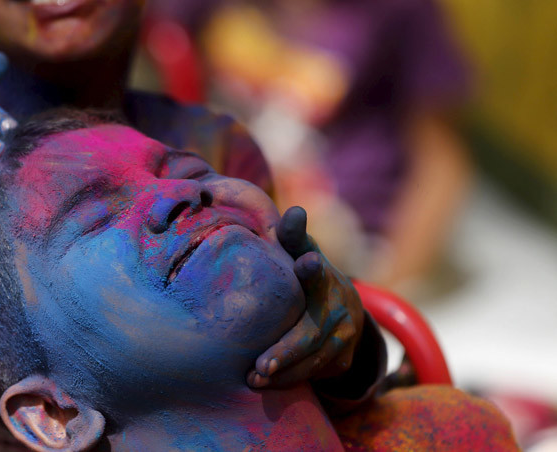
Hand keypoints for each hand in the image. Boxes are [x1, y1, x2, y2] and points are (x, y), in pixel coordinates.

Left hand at [247, 206, 363, 387]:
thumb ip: (291, 236)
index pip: (317, 270)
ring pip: (314, 360)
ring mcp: (345, 336)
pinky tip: (268, 385)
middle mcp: (339, 307)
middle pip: (312, 333)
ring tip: (253, 380)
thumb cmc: (305, 275)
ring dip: (284, 373)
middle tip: (258, 367)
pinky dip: (291, 380)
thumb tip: (295, 212)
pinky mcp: (343, 360)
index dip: (311, 267)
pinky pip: (316, 374)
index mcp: (322, 276)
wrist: (342, 306)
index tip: (307, 262)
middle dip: (286, 351)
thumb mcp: (300, 253)